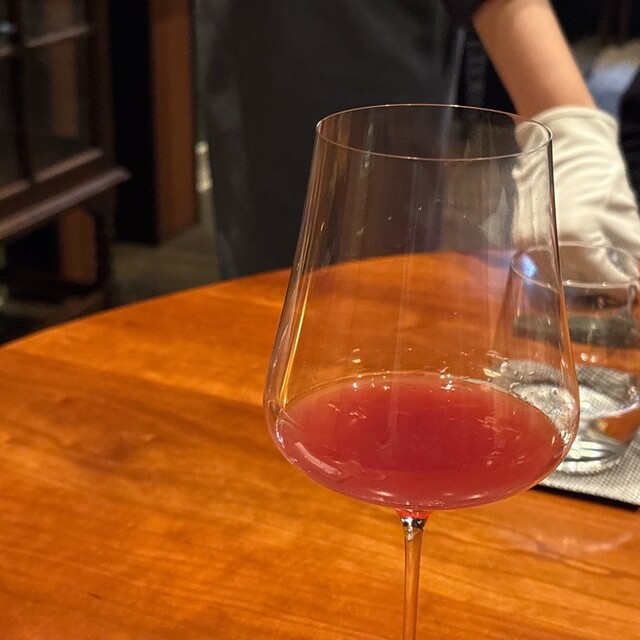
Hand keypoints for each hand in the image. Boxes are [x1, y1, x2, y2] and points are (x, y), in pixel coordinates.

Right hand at [514, 105, 639, 282]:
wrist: (562, 144)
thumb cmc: (598, 172)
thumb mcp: (623, 208)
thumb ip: (631, 245)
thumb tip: (635, 272)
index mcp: (578, 234)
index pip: (601, 274)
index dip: (618, 284)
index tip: (628, 287)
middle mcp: (548, 242)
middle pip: (576, 280)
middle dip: (597, 285)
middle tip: (612, 286)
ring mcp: (530, 241)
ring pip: (555, 276)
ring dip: (576, 279)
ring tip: (594, 276)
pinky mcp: (521, 237)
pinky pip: (541, 263)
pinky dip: (558, 267)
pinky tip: (572, 263)